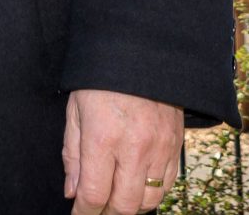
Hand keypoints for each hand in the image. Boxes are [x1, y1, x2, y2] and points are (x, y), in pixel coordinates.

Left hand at [63, 88, 183, 214]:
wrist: (140, 50)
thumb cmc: (101, 79)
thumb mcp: (76, 111)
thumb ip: (73, 155)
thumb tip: (73, 193)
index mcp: (103, 138)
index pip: (94, 194)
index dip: (84, 213)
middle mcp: (134, 147)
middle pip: (124, 205)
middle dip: (107, 214)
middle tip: (97, 210)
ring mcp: (159, 147)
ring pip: (149, 200)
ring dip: (130, 206)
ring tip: (116, 199)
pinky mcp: (176, 144)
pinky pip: (168, 184)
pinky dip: (152, 193)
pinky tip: (138, 186)